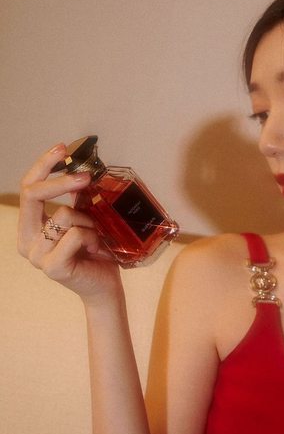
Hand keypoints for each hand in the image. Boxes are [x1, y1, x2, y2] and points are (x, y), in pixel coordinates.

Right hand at [18, 142, 121, 302]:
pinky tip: (96, 249)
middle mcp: (26, 241)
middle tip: (86, 176)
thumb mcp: (84, 219)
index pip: (27, 188)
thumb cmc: (95, 252)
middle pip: (33, 195)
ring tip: (96, 237)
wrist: (105, 285)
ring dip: (88, 222)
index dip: (43, 165)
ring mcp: (37, 256)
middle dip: (61, 181)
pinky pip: (74, 235)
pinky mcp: (52, 267)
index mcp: (29, 227)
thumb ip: (75, 199)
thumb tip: (80, 168)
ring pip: (63, 215)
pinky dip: (92, 237)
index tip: (61, 148)